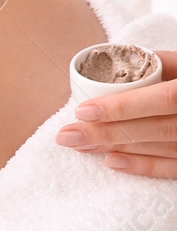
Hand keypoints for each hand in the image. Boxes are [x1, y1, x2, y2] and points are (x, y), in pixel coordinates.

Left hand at [55, 51, 176, 177]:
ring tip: (79, 145)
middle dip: (106, 133)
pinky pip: (175, 169)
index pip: (164, 98)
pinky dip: (143, 167)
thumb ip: (167, 62)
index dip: (123, 106)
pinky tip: (111, 161)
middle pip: (155, 129)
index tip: (83, 110)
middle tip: (66, 136)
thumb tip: (123, 61)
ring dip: (116, 148)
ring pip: (161, 148)